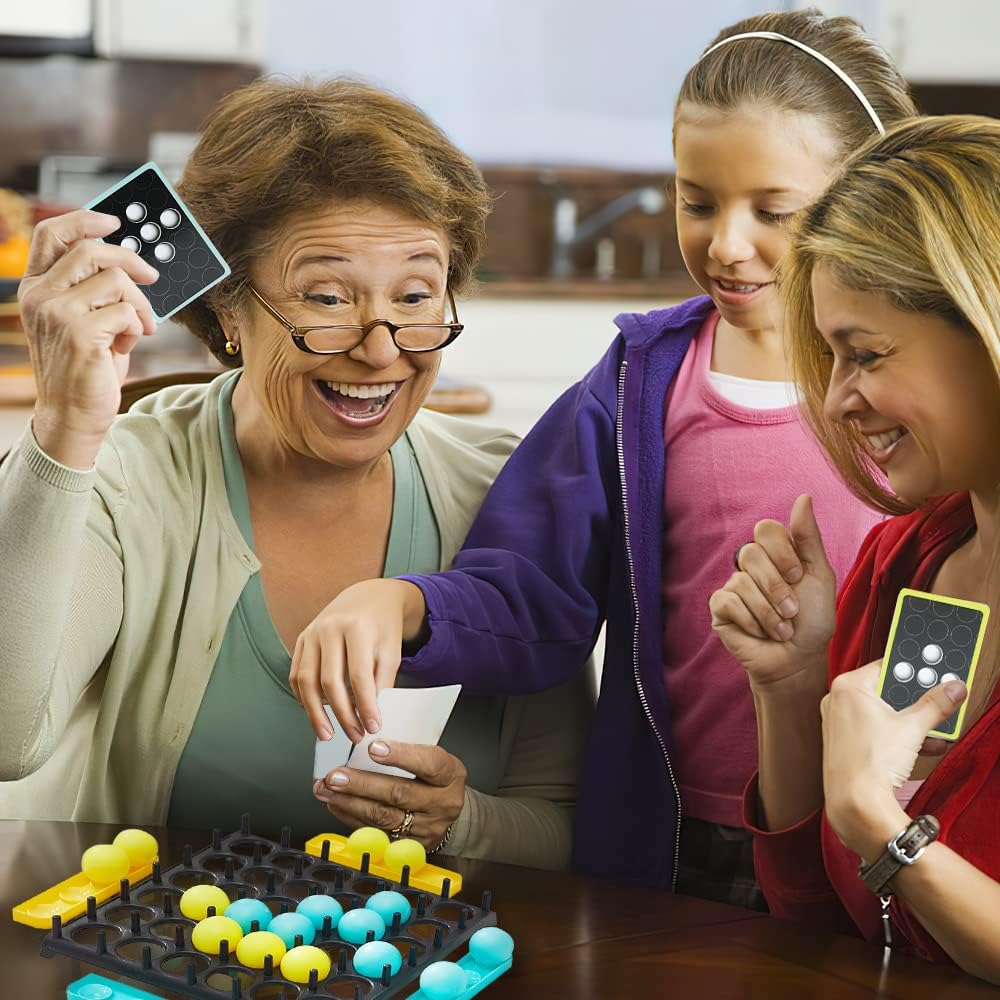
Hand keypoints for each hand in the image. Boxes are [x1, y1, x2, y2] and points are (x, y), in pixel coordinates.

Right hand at [17, 210, 159, 467]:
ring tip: (139, 328)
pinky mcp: (80, 333)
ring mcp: (57, 313)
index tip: (114, 220)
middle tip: (152, 277)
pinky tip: (128, 345)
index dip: (84, 220)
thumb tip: (132, 263)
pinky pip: (127, 311)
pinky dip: (138, 326)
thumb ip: (94, 290)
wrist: (73, 414)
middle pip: (92, 251)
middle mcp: (40, 296)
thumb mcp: (84, 321)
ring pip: (116, 280)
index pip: (51, 235)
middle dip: (131, 261)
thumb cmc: (85, 368)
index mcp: (36, 288)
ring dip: (140, 303)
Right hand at [290, 578, 427, 741]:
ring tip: (328, 734)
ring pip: (306, 680)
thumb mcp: (392, 650)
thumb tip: (371, 716)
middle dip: (342, 714)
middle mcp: (330, 628)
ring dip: (315, 713)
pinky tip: (316, 712)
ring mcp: (311, 633)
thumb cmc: (382, 625)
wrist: (368, 597)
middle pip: (329, 681)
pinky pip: (297, 674)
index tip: (373, 726)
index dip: (365, 705)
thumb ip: (383, 681)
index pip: (359, 675)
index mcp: (357, 627)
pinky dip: (303, 697)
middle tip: (354, 734)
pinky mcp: (301, 639)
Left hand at [313, 740, 465, 850]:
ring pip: (384, 817)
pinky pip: (377, 834)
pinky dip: (352, 818)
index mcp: (450, 775)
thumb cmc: (435, 777)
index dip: (400, 755)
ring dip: (350, 802)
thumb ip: (408, 751)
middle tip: (335, 775)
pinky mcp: (411, 846)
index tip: (373, 747)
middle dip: (362, 784)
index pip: (428, 763)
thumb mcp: (433, 757)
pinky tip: (338, 805)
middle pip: (399, 794)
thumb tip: (366, 740)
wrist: (448, 808)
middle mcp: (442, 803)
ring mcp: (427, 828)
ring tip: (328, 789)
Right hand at [709, 494, 836, 689]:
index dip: (782, 553)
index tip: (797, 576)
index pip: (766, 529)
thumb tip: (803, 497)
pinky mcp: (720, 608)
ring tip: (781, 629)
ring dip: (769, 613)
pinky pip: (729, 603)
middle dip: (777, 587)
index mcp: (775, 552)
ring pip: (742, 582)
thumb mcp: (819, 575)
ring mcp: (733, 585)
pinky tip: (760, 633)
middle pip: (751, 554)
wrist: (799, 659)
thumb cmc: (813, 620)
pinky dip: (752, 621)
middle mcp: (751, 565)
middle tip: (792, 609)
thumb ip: (808, 537)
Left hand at [822, 660, 966, 857]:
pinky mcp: (842, 742)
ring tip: (937, 731)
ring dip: (911, 722)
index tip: (934, 676)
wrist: (855, 803)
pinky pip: (873, 730)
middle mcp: (837, 700)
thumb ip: (935, 705)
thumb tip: (952, 688)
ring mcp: (837, 722)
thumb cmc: (872, 761)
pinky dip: (896, 735)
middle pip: (885, 692)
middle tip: (938, 704)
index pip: (887, 667)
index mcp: (848, 686)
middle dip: (915, 703)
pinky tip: (922, 746)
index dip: (914, 672)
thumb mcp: (912, 728)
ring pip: (882, 714)